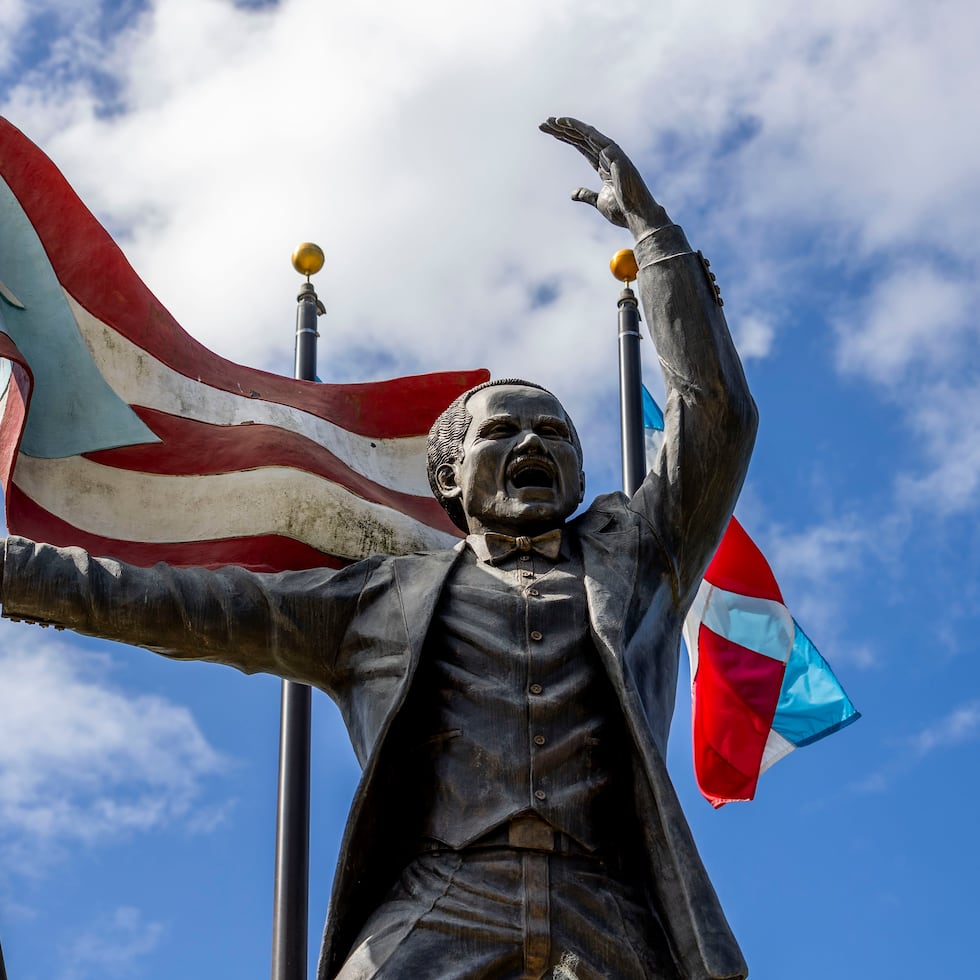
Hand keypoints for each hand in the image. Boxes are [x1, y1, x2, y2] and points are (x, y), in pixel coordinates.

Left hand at [539, 117, 669, 238]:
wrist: (636, 217)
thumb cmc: (621, 211)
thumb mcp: (598, 201)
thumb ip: (586, 194)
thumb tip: (573, 193)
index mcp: (602, 164)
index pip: (580, 145)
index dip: (564, 136)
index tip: (547, 130)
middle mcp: (607, 155)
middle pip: (580, 137)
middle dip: (562, 129)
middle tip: (544, 122)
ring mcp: (613, 154)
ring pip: (587, 135)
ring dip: (570, 126)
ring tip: (553, 120)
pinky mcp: (617, 156)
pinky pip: (597, 138)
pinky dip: (582, 130)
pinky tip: (567, 122)